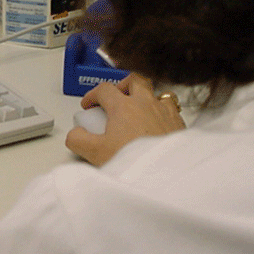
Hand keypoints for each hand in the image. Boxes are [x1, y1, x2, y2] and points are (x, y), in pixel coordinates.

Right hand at [65, 73, 184, 166]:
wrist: (167, 173)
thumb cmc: (136, 161)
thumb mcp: (96, 153)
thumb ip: (78, 140)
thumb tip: (74, 135)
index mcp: (123, 106)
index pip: (104, 89)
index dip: (93, 95)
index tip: (89, 105)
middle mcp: (145, 103)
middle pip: (133, 80)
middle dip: (122, 86)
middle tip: (115, 97)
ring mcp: (164, 111)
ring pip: (156, 92)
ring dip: (146, 97)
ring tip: (139, 110)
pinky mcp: (179, 123)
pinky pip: (171, 109)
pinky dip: (162, 112)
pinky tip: (159, 124)